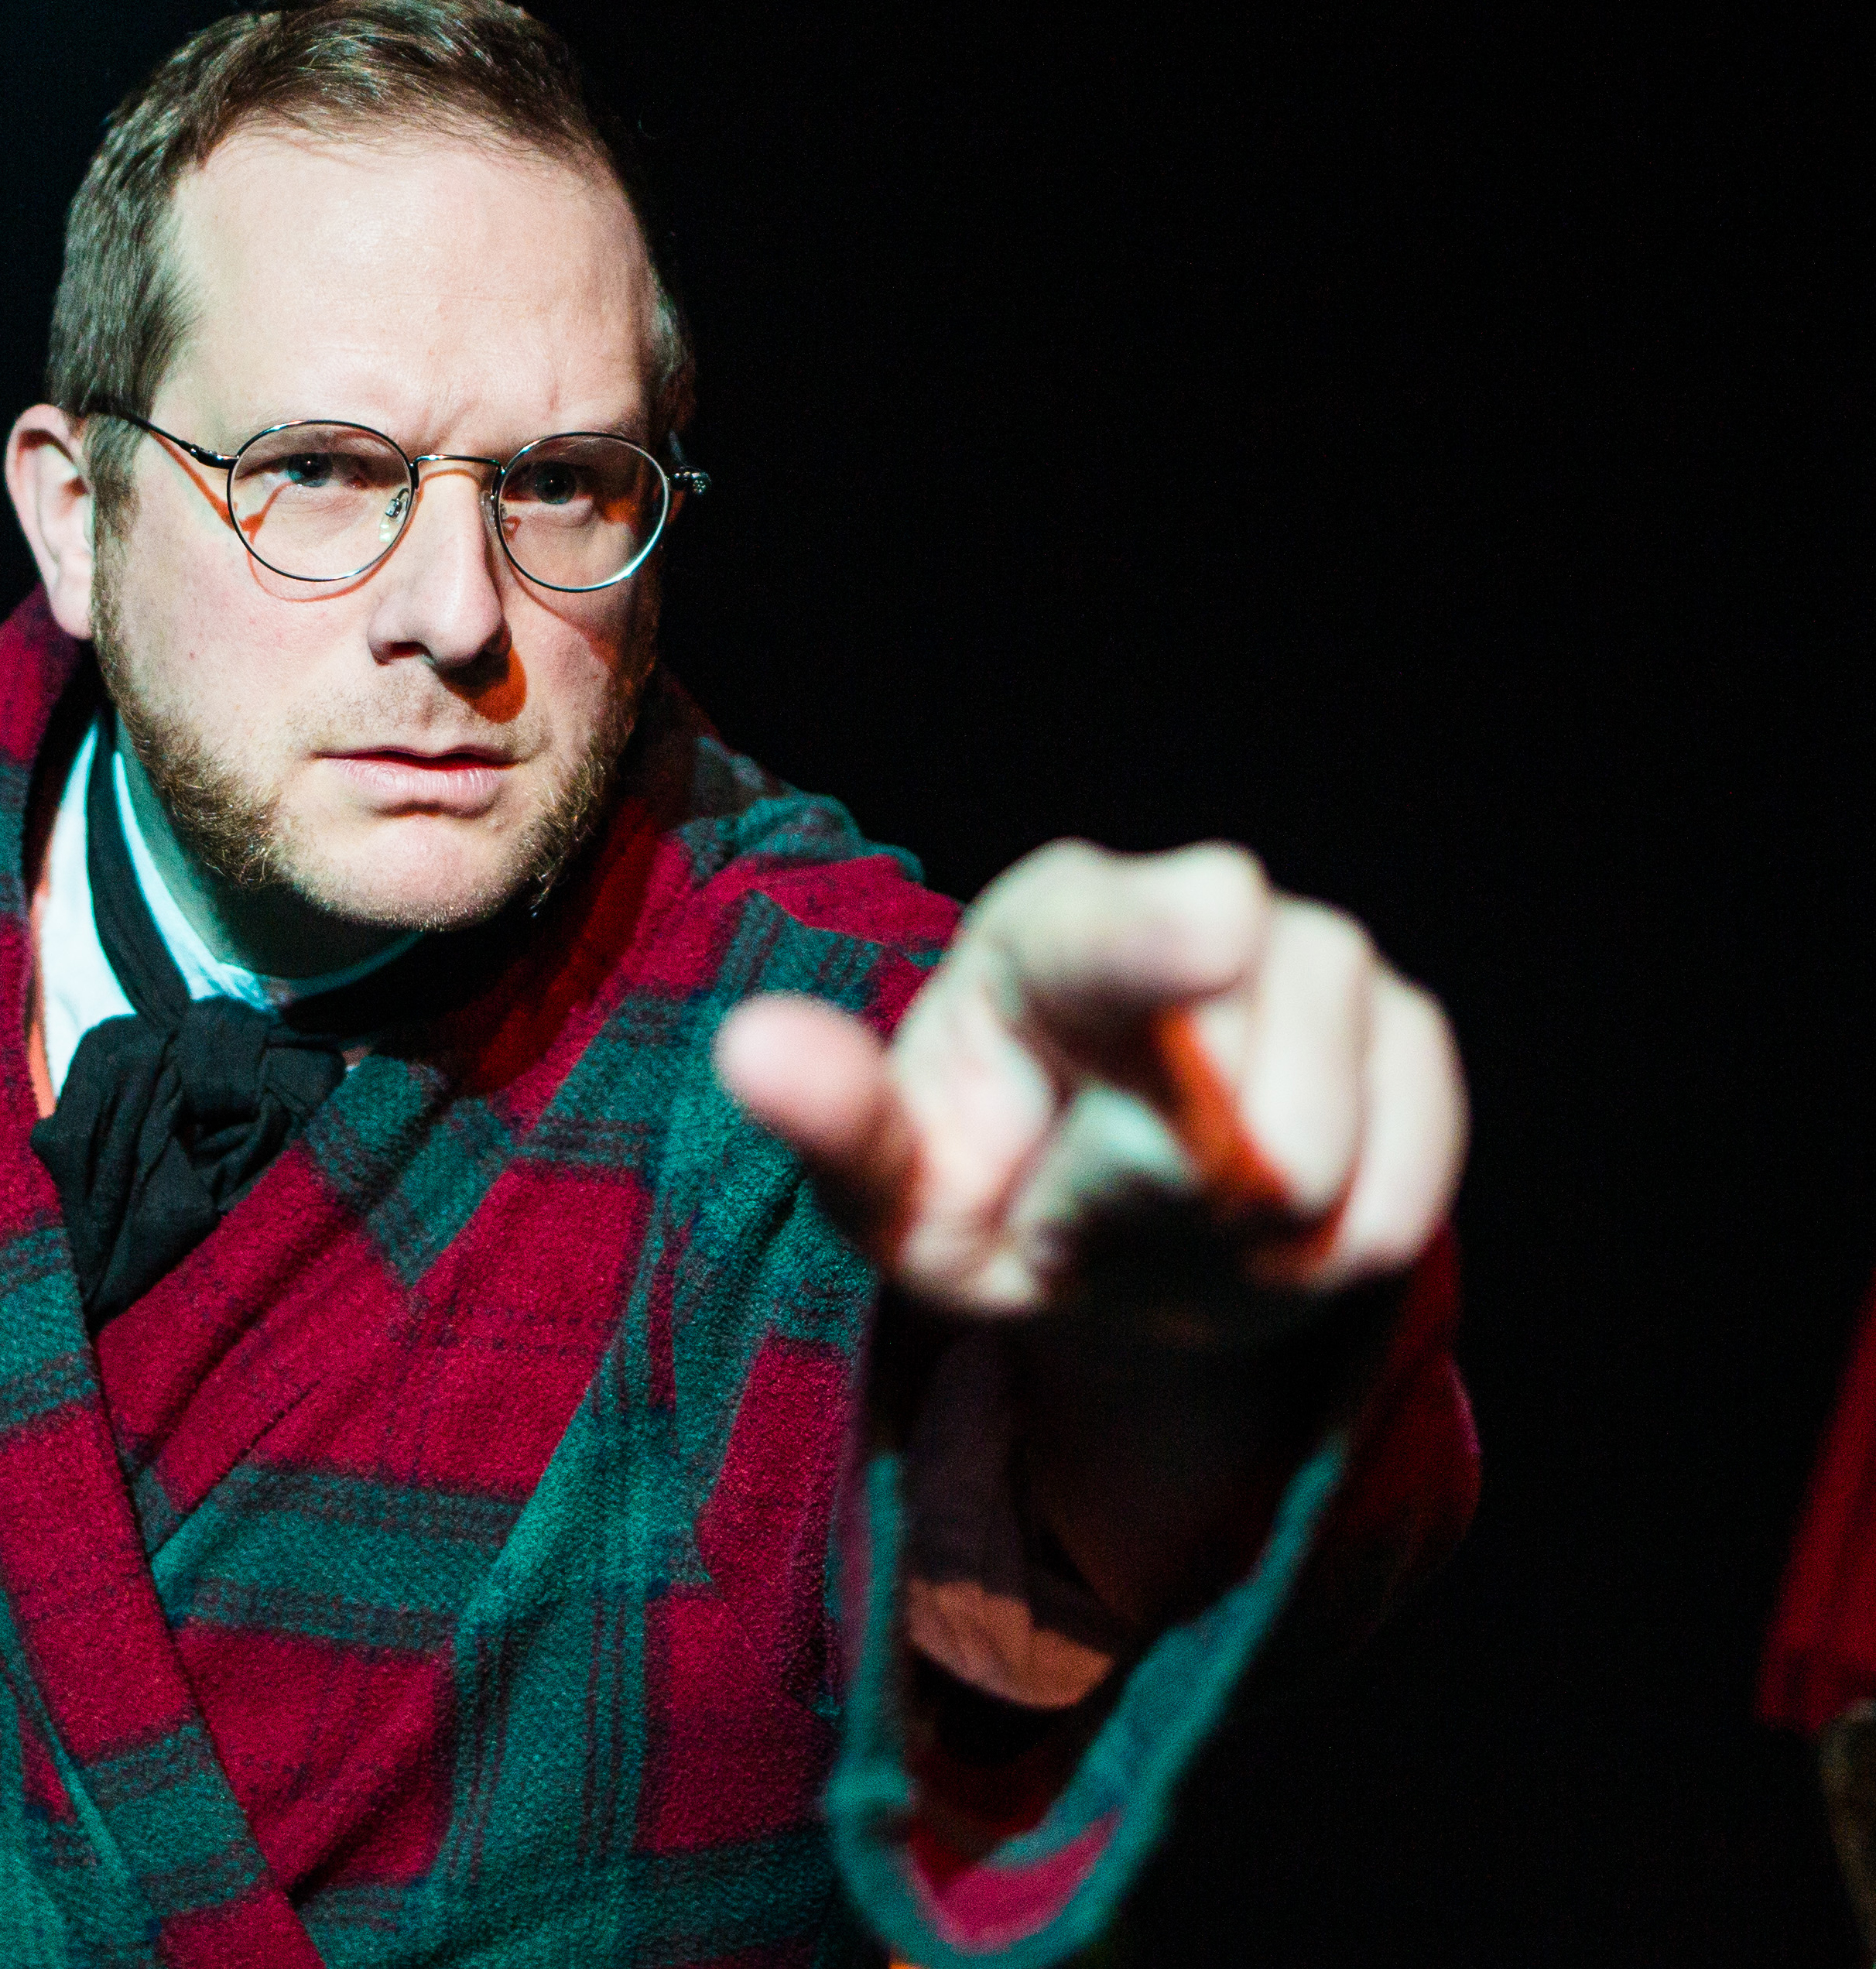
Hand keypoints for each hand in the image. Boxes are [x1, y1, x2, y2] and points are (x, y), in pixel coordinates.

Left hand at [714, 840, 1464, 1330]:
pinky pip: (1400, 1205)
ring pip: (1320, 1165)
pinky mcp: (1413, 1039)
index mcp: (1047, 929)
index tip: (1206, 924)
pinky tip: (1264, 1223)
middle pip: (1230, 1116)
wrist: (1109, 1232)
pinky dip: (1324, 1254)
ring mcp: (1324, 962)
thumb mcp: (890, 1189)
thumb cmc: (980, 1184)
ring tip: (1165, 1213)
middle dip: (1151, 1208)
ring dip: (1236, 1243)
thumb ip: (837, 1121)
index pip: (1112, 933)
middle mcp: (1199, 907)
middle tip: (1086, 1205)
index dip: (1159, 935)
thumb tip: (748, 1050)